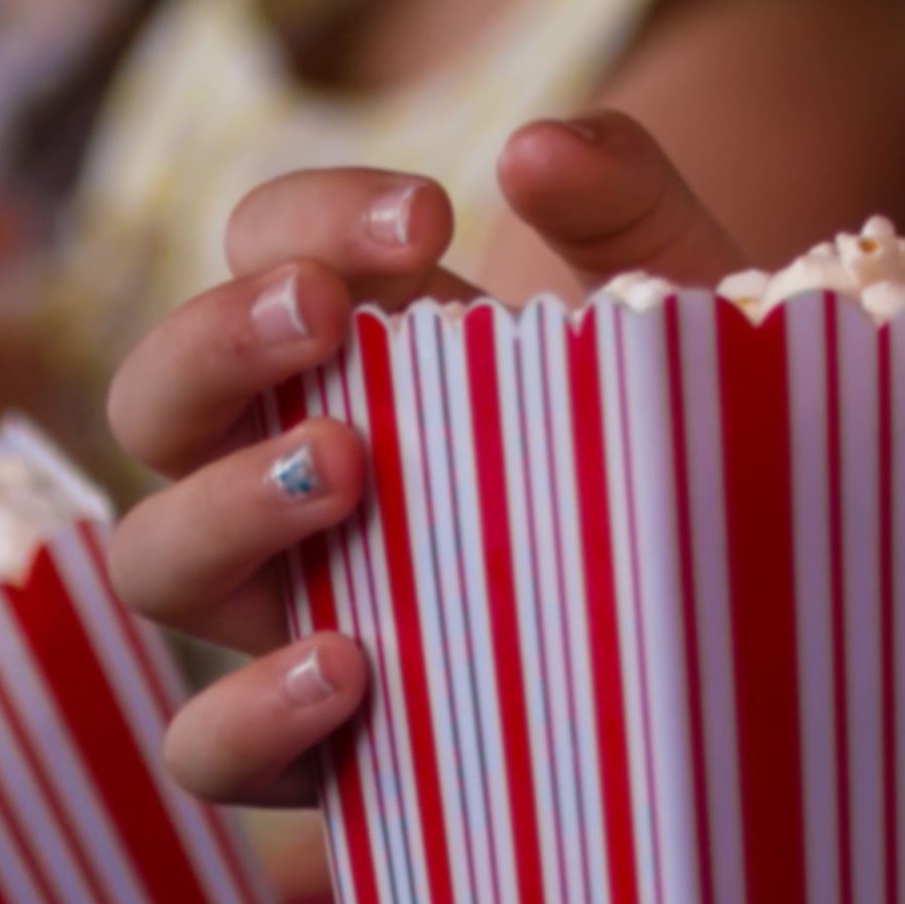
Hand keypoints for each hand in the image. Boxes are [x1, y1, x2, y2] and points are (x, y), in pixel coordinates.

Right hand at [100, 114, 745, 806]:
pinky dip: (249, 708)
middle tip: (324, 318)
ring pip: (151, 559)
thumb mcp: (680, 316)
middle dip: (214, 341)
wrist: (753, 629)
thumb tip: (535, 150)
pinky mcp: (312, 753)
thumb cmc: (680, 448)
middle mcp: (280, 476)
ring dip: (225, 505)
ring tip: (342, 471)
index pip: (260, 250)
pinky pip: (206, 747)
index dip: (312, 216)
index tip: (432, 212)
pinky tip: (352, 665)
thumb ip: (625, 207)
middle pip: (152, 397)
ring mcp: (278, 615)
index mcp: (347, 354)